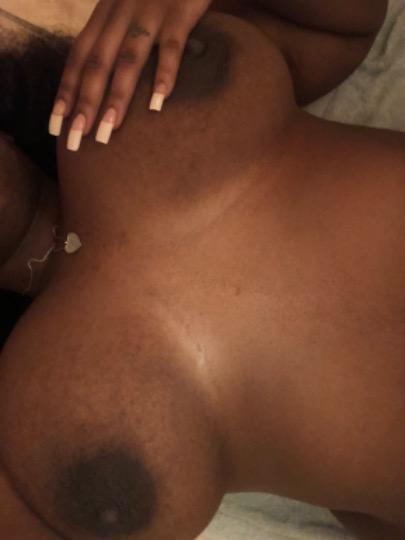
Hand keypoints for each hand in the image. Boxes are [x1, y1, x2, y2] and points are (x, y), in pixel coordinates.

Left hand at [48, 0, 212, 150]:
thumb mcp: (125, 9)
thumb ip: (114, 38)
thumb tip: (101, 82)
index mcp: (104, 16)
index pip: (77, 58)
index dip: (66, 92)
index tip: (57, 125)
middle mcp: (120, 16)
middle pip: (96, 63)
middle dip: (85, 102)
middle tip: (79, 137)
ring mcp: (149, 14)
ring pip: (128, 59)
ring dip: (117, 95)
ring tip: (110, 127)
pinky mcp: (178, 14)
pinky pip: (171, 48)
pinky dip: (164, 74)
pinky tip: (158, 103)